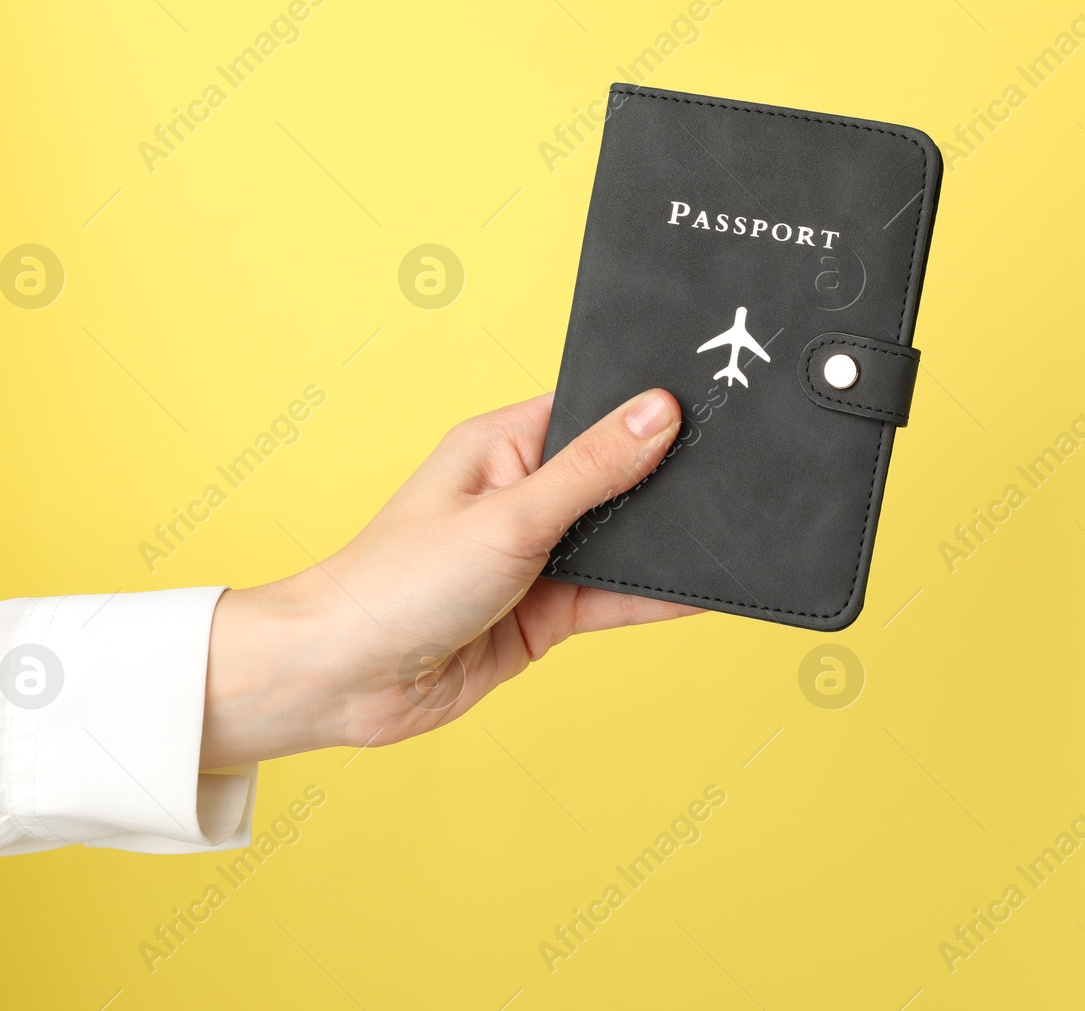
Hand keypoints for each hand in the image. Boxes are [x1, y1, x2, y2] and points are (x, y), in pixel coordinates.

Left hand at [200, 389, 697, 767]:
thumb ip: (590, 470)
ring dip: (661, 543)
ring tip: (732, 529)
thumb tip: (658, 413)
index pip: (591, 411)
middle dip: (664, 482)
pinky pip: (614, 598)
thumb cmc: (396, 583)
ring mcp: (535, 556)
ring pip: (619, 542)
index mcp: (502, 445)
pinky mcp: (544, 612)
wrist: (345, 681)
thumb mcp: (509, 517)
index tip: (711, 403)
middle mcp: (522, 494)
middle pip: (614, 478)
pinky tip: (702, 591)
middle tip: (739, 471)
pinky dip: (655, 597)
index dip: (646, 408)